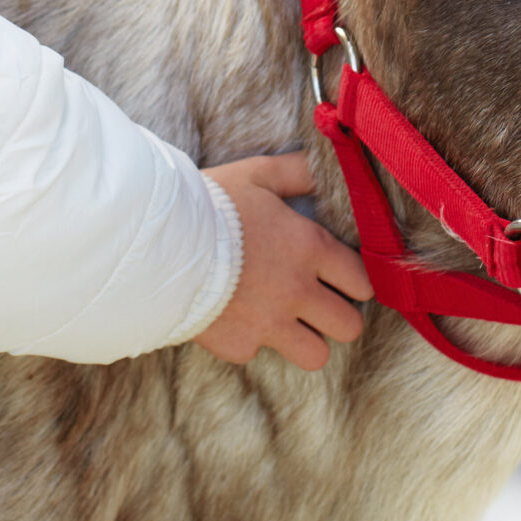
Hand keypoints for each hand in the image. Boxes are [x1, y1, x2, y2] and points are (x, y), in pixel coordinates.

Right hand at [194, 152, 372, 369]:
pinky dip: (250, 340)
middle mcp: (298, 291)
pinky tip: (236, 318)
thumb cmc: (210, 204)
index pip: (362, 281)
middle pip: (350, 326)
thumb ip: (297, 171)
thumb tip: (325, 164)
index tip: (344, 280)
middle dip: (341, 317)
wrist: (158, 244)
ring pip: (317, 355)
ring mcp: (270, 324)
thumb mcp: (256, 174)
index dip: (357, 282)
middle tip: (322, 306)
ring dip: (308, 341)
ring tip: (291, 325)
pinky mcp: (239, 345)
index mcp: (309, 249)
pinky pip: (258, 352)